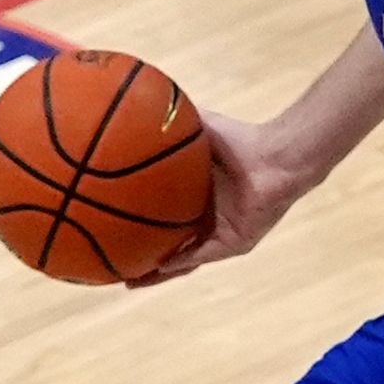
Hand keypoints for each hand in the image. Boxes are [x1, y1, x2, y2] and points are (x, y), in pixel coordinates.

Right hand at [128, 112, 303, 286]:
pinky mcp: (234, 244)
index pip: (160, 216)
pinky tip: (157, 267)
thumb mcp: (196, 127)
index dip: (136, 225)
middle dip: (141, 257)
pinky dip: (180, 263)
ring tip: (129, 281)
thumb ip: (166, 122)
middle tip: (112, 266)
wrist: (275, 157)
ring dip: (156, 273)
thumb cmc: (241, 139)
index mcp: (196, 197)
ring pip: (182, 261)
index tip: (108, 230)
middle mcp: (206, 218)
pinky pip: (201, 256)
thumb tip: (131, 103)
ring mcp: (220, 234)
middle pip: (166, 245)